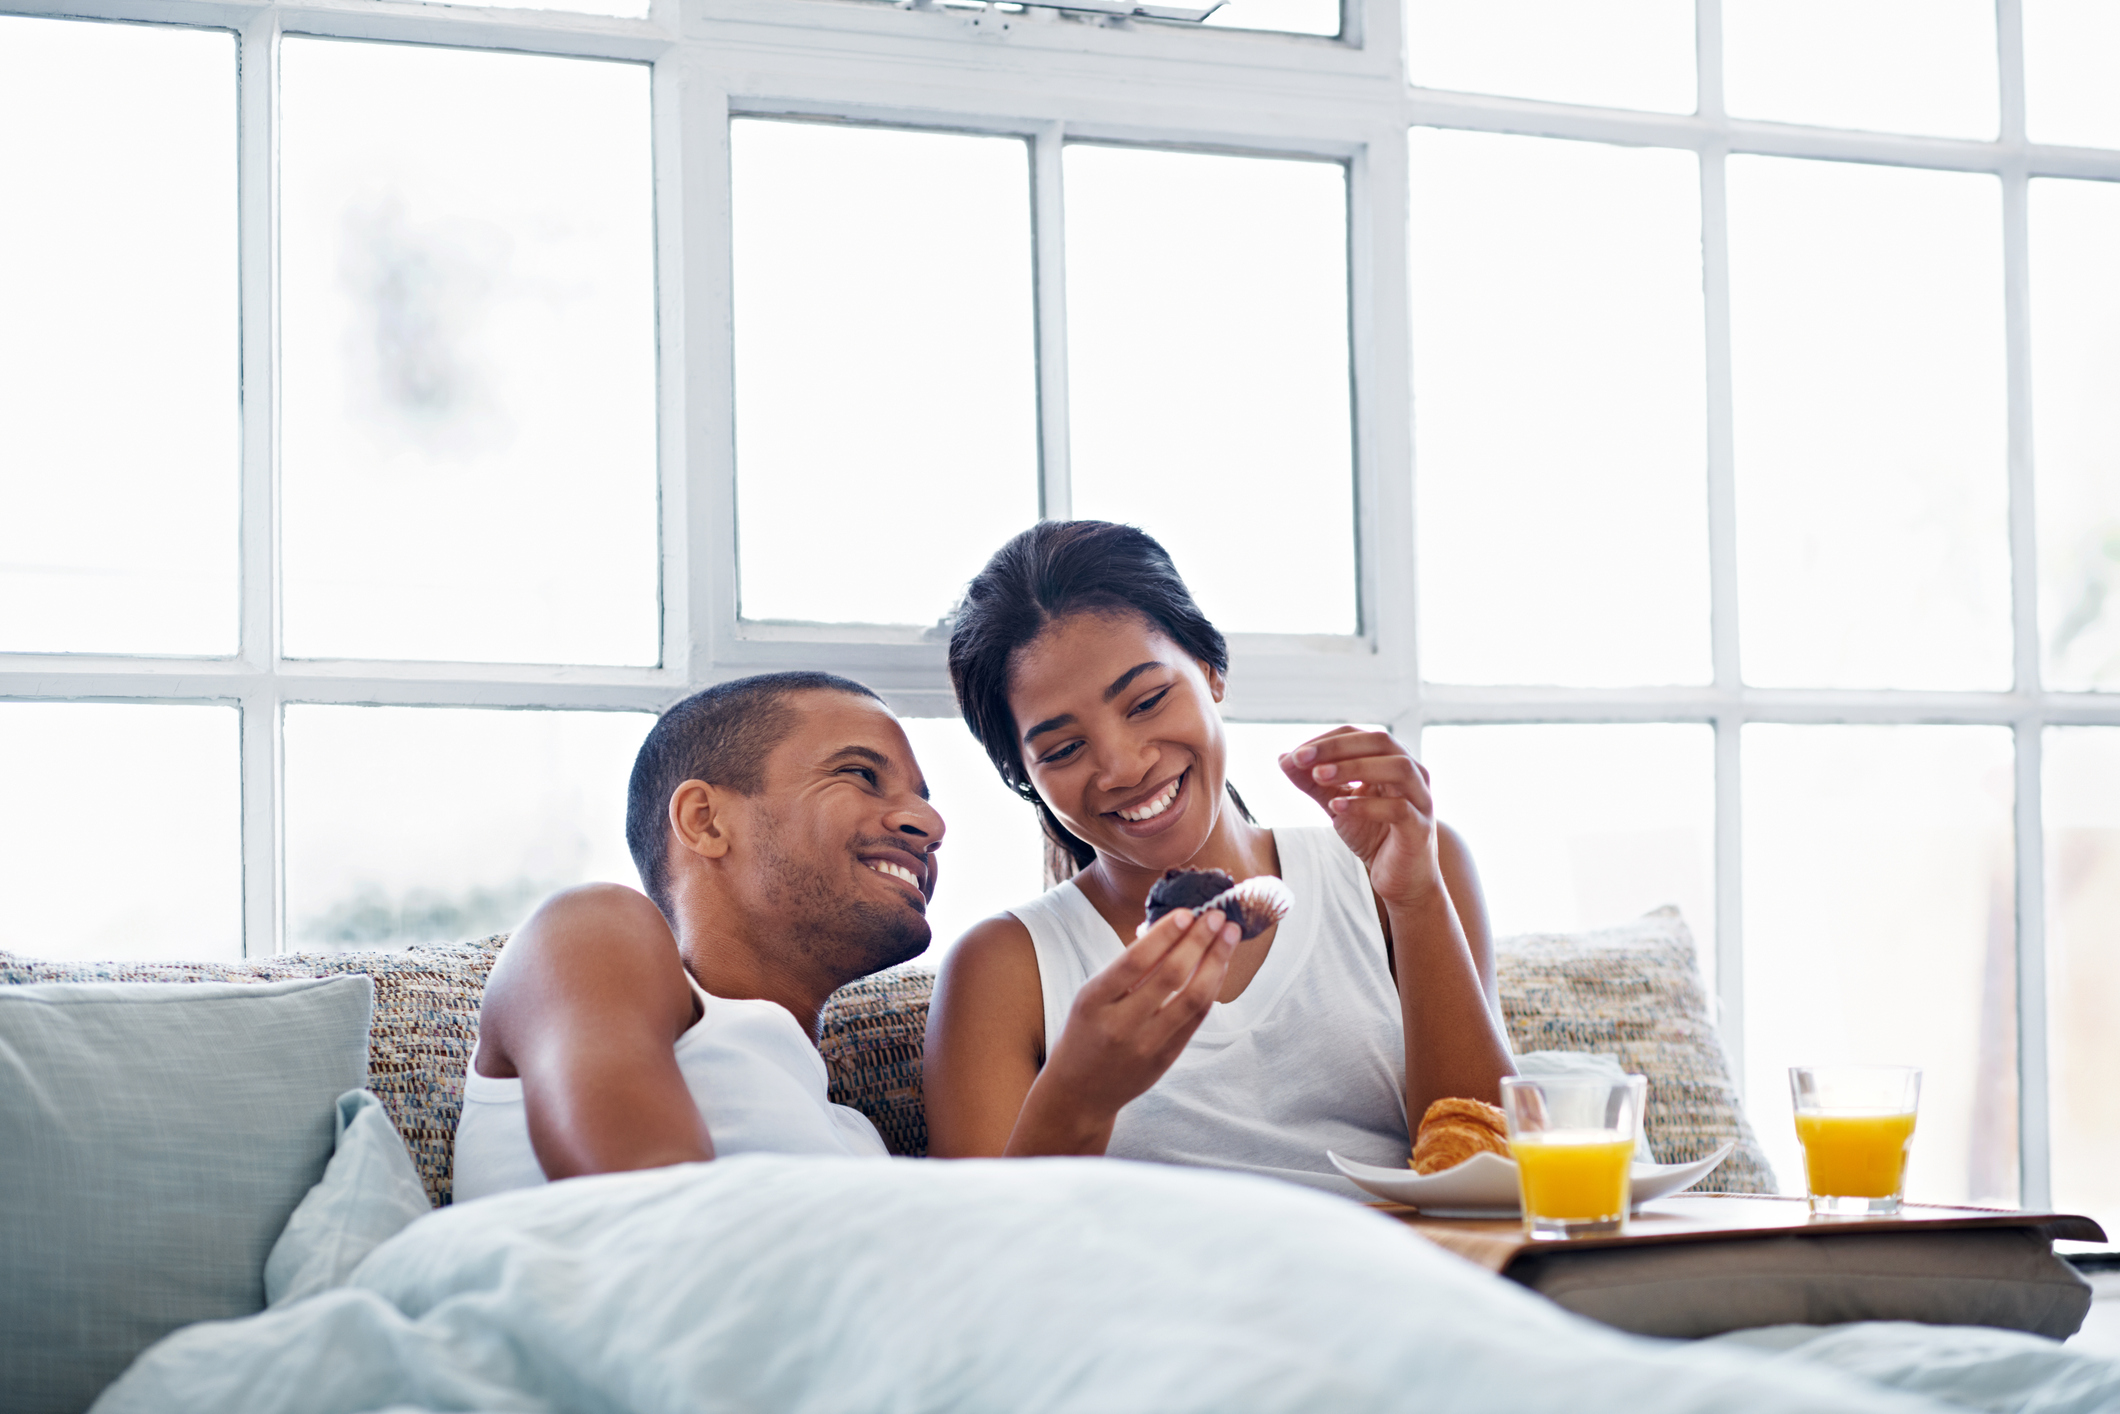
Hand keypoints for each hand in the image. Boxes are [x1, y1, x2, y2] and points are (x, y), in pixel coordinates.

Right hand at [1033, 906, 1239, 1135]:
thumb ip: (1126, 970)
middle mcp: (1121, 1025)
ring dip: (1215, 963)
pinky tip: (1218, 966)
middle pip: (1171, 977)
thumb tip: (1168, 930)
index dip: (1164, 935)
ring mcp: (1146, 1045)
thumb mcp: (1090, 997)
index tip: (1185, 912)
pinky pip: (1195, 1019)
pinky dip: (1210, 988)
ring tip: (1228, 936)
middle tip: (1215, 916)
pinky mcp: (1165, 1059)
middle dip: (1198, 941)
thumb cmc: (1084, 1033)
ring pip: (1192, 999)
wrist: (1079, 1092)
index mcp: (1094, 1002)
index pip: (1135, 962)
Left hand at [1280, 726, 1444, 910]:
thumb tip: (1283, 759)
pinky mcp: (1420, 828)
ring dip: (1355, 767)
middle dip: (1337, 747)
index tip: (1294, 755)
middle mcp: (1413, 772)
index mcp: (1391, 760)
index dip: (1326, 740)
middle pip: (1381, 742)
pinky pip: (1398, 808)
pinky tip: (1337, 808)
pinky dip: (1366, 804)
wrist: (1399, 880)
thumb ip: (1313, 782)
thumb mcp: (1336, 803)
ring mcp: (1421, 799)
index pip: (1359, 735)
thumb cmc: (1373, 835)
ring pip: (1398, 768)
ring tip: (1319, 777)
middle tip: (1301, 758)